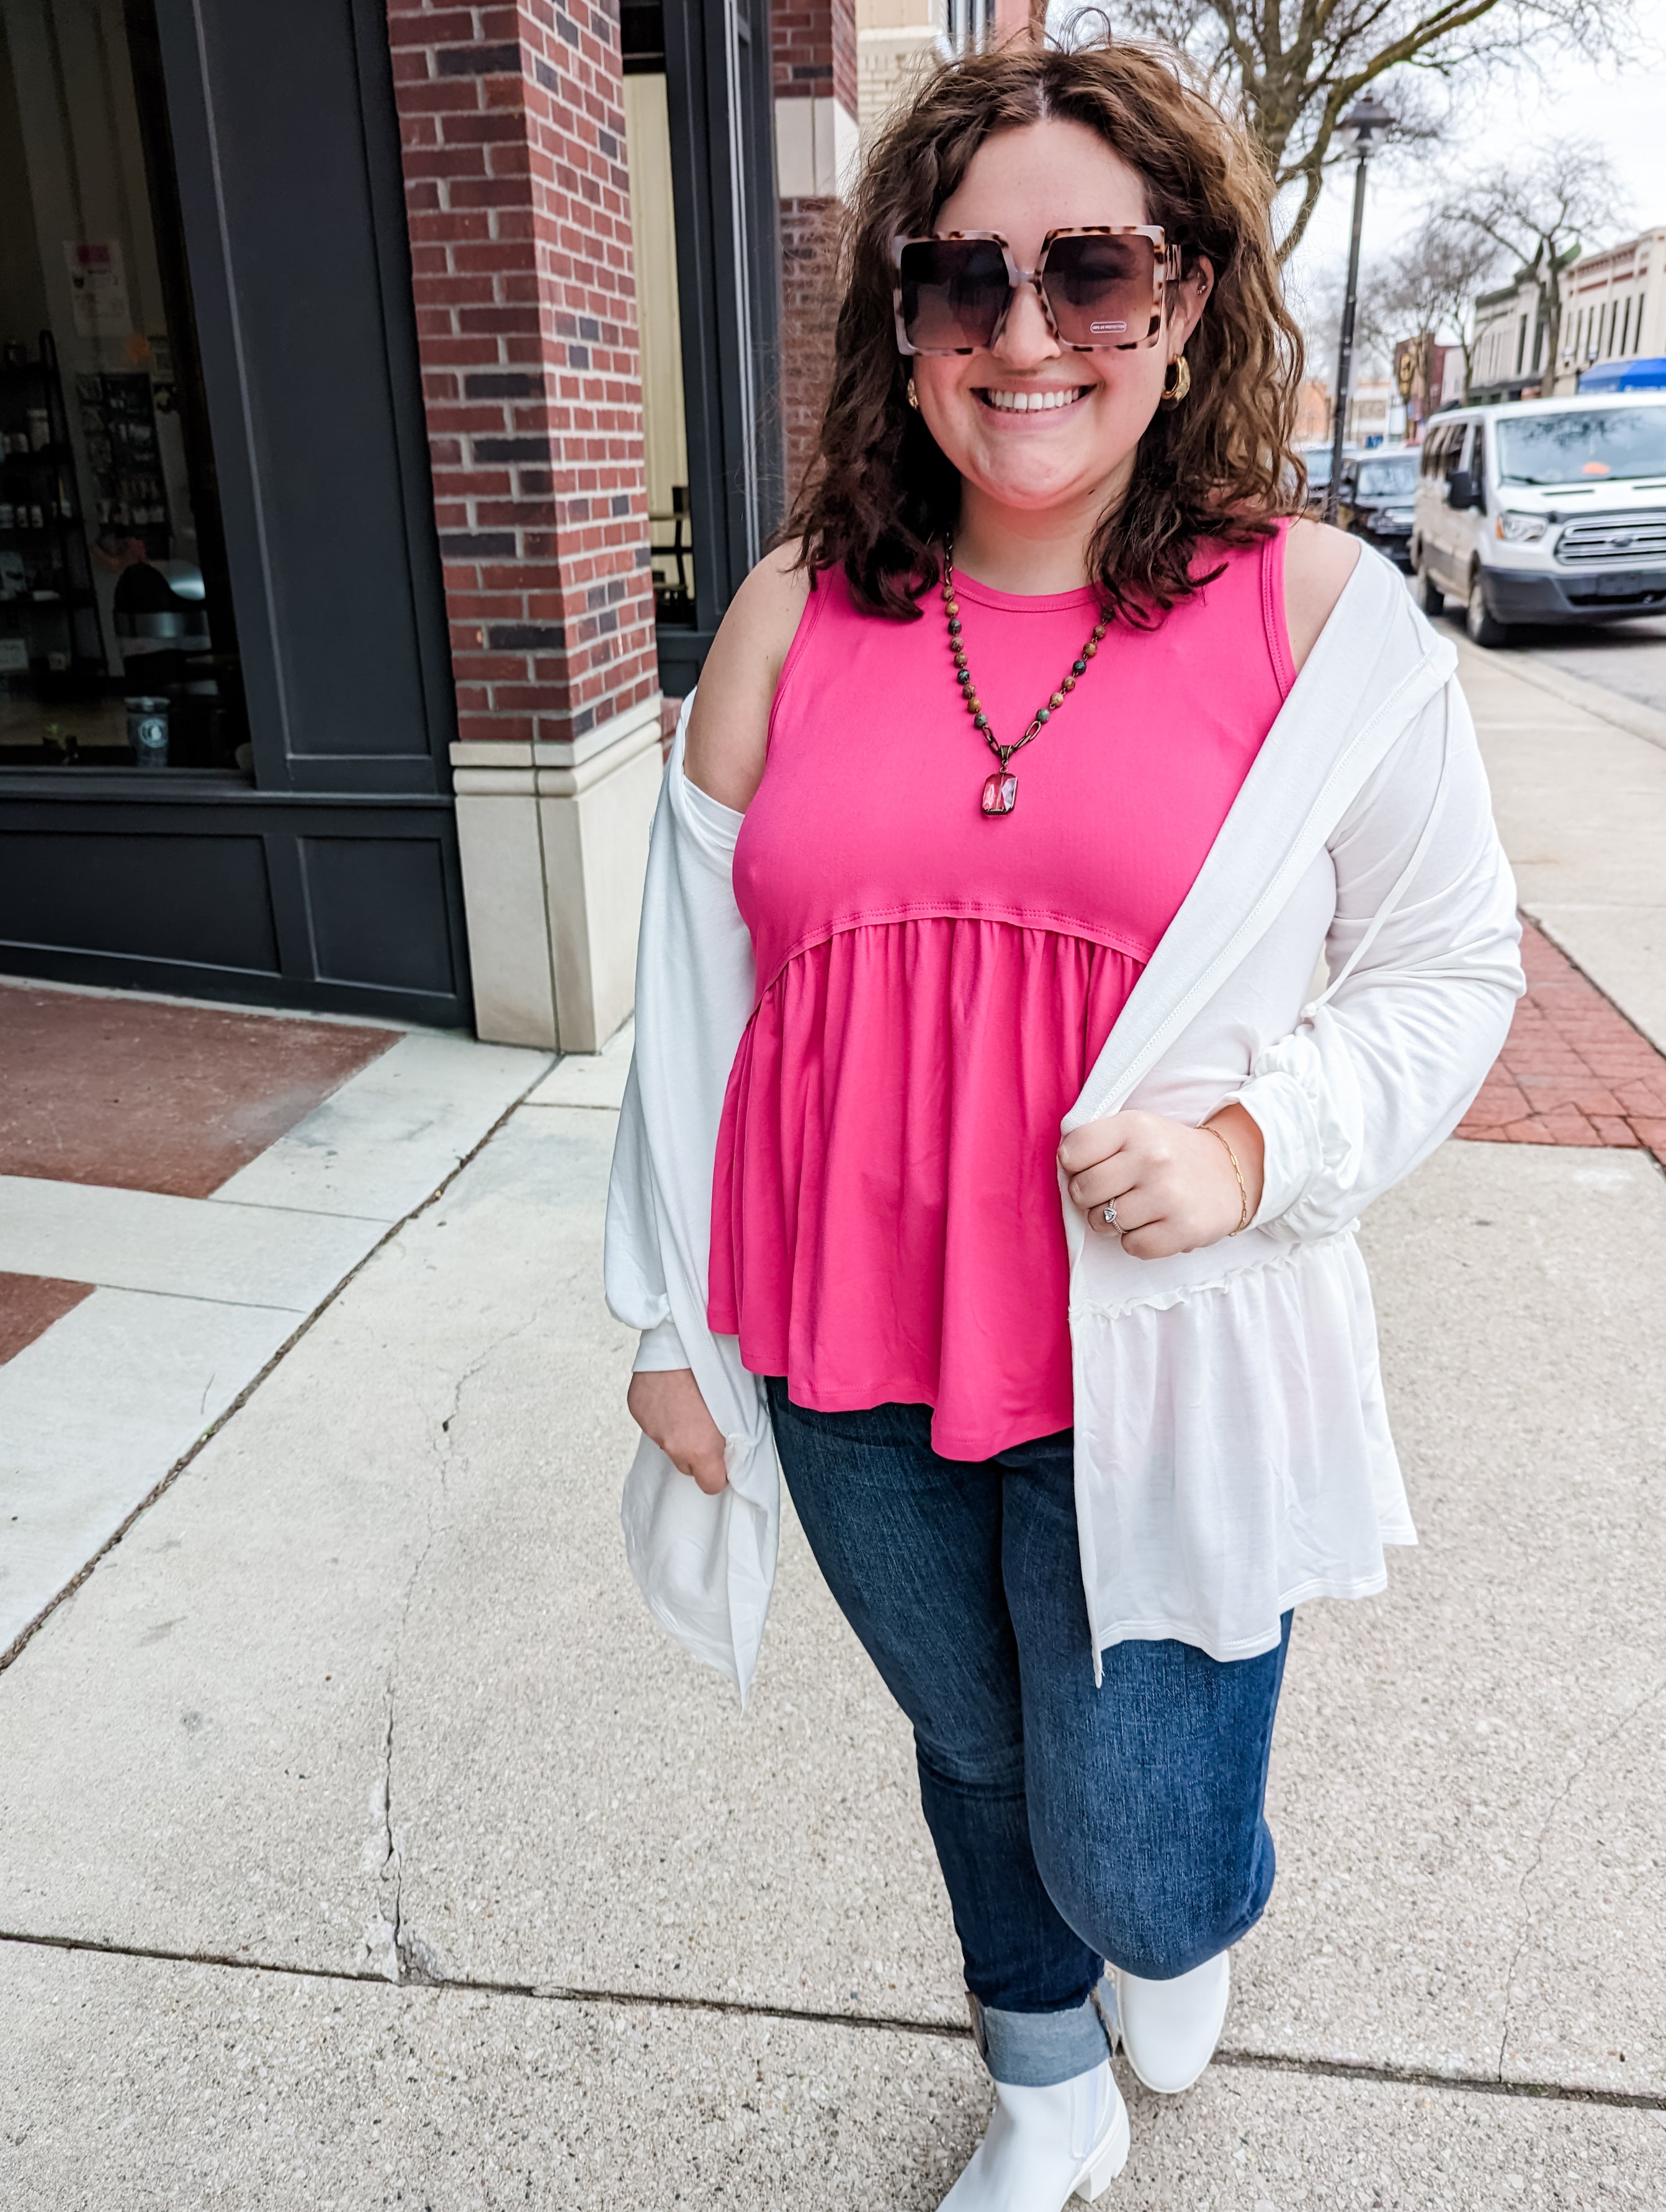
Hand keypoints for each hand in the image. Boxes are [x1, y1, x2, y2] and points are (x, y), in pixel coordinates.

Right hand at [627, 1368, 728, 1493]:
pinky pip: (653, 1422)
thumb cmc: (716, 1368)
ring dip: (678, 1431)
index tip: (723, 1458)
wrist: (680, 1340)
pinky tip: (670, 1392)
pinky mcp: (638, 1411)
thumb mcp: (740, 1408)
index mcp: (702, 1449)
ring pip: (668, 1442)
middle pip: (687, 1465)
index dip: (719, 1472)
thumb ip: (734, 1437)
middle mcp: (674, 1445)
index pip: (711, 1485)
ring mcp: (652, 1429)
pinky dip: (662, 1413)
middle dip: (697, 1451)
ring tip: (688, 1402)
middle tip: (707, 1426)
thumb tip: (737, 1448)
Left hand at [1057, 1104, 1264, 1260]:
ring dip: (1112, 1221)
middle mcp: (1152, 1158)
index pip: (1072, 1151)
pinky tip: (1153, 1224)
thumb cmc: (1169, 1153)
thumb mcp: (1136, 1129)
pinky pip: (1131, 1246)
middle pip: (1082, 1190)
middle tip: (1111, 1192)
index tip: (1091, 1167)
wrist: (1230, 1172)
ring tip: (1136, 1207)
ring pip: (1103, 1222)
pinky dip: (1136, 1241)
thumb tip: (1060, 1170)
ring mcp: (1168, 1195)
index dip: (1074, 1165)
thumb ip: (1097, 1142)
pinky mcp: (1182, 1229)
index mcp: (1134, 1126)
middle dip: (1089, 1198)